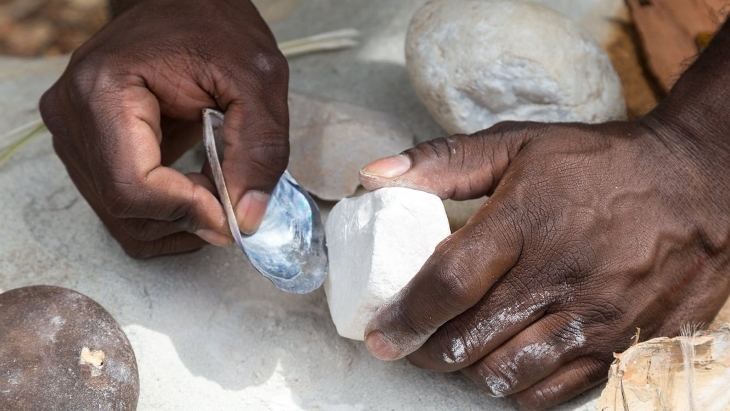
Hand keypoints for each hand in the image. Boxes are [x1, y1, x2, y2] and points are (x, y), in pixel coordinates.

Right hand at [39, 0, 288, 257]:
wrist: (182, 2)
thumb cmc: (215, 27)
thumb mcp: (258, 79)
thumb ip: (260, 150)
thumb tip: (245, 218)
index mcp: (104, 91)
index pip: (132, 187)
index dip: (188, 211)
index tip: (232, 214)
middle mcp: (72, 116)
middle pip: (123, 208)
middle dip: (186, 219)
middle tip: (233, 205)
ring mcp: (74, 133)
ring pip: (120, 216)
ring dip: (177, 221)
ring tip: (218, 193)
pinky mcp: (88, 146)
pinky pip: (120, 204)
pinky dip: (163, 214)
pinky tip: (197, 196)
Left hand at [358, 117, 729, 408]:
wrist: (695, 183)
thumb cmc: (598, 162)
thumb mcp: (518, 143)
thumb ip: (443, 160)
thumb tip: (372, 174)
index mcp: (524, 222)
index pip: (448, 285)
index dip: (405, 317)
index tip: (380, 333)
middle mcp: (558, 276)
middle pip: (469, 340)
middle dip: (426, 351)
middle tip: (412, 341)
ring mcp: (594, 317)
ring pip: (507, 374)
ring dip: (470, 370)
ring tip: (460, 349)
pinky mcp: (624, 342)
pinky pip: (556, 391)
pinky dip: (520, 387)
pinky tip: (509, 361)